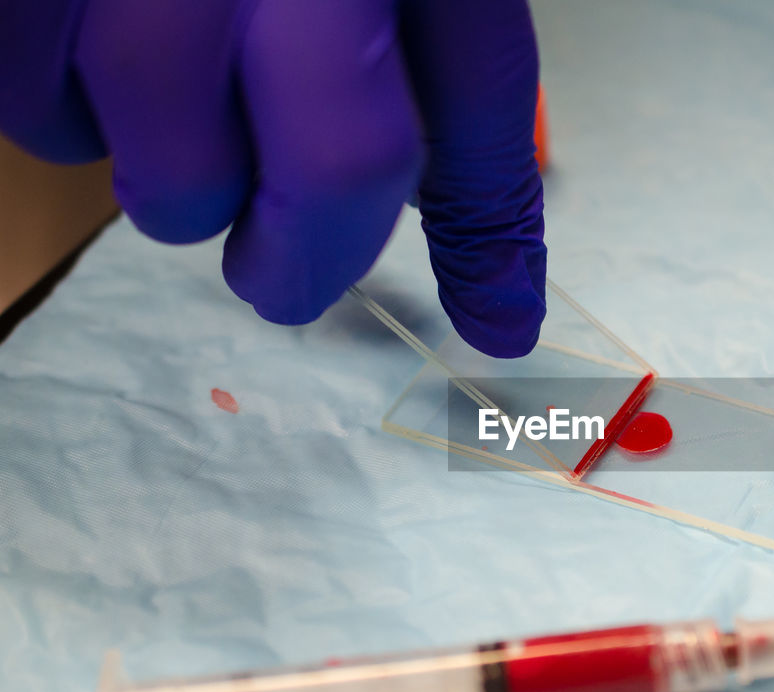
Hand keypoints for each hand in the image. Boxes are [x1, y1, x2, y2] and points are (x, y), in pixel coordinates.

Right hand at [0, 0, 545, 357]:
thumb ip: (427, 57)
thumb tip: (493, 275)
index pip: (477, 106)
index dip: (491, 236)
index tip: (497, 323)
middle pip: (337, 169)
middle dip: (308, 260)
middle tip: (280, 284)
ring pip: (177, 173)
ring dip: (179, 189)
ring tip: (169, 116)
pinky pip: (44, 118)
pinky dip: (69, 121)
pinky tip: (85, 55)